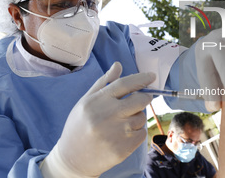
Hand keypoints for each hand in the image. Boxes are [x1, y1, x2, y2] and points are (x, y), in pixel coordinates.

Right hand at [41, 62, 154, 176]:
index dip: (141, 78)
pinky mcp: (123, 148)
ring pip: (141, 117)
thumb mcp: (86, 101)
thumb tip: (118, 65)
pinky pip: (142, 133)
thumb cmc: (79, 126)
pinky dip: (137, 132)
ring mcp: (117, 133)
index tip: (151, 76)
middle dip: (145, 97)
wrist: (72, 158)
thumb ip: (104, 82)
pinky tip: (123, 135)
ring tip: (122, 122)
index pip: (125, 84)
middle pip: (140, 99)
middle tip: (142, 98)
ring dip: (137, 117)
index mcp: (98, 101)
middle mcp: (108, 115)